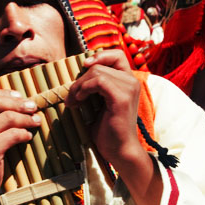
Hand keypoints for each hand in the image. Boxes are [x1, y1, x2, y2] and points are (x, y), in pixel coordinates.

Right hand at [0, 88, 40, 204]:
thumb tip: (15, 96)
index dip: (4, 93)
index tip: (20, 97)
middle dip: (19, 103)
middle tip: (33, 107)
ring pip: (9, 117)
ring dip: (26, 118)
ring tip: (35, 122)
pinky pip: (14, 134)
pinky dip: (24, 134)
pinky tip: (28, 137)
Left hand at [66, 49, 161, 204]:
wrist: (119, 150)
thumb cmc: (109, 129)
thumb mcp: (101, 102)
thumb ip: (97, 86)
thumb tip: (80, 71)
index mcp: (129, 81)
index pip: (116, 55)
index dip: (99, 56)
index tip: (84, 66)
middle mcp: (132, 81)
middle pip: (100, 65)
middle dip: (81, 78)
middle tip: (72, 96)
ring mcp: (129, 88)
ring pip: (97, 72)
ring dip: (79, 86)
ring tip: (73, 101)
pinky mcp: (121, 97)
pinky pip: (98, 81)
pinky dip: (83, 89)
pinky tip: (78, 102)